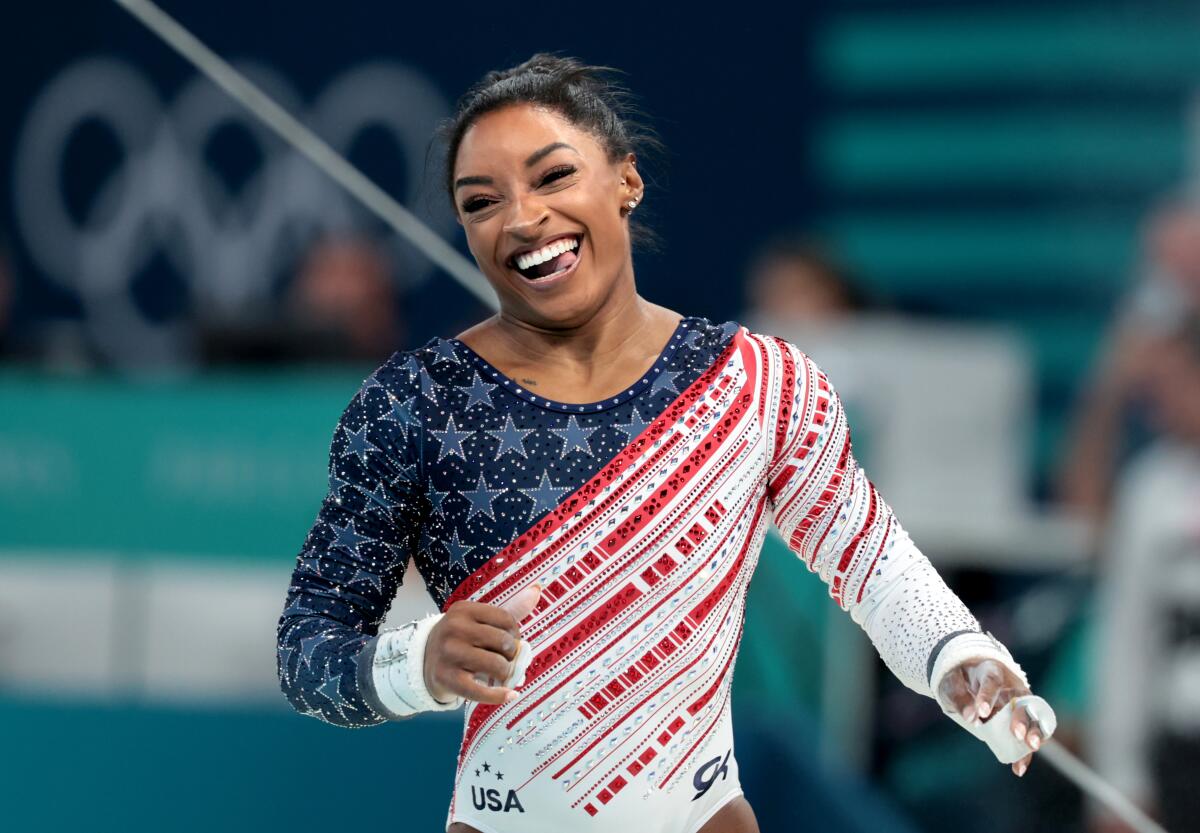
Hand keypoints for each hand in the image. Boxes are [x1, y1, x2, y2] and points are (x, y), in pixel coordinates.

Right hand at [423, 584, 541, 704]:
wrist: (425, 660)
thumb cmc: (461, 639)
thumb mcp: (479, 620)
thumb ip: (510, 608)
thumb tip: (537, 589)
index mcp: (464, 610)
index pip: (506, 619)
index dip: (515, 633)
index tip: (510, 642)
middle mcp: (454, 628)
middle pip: (503, 642)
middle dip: (511, 655)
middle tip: (505, 660)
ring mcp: (449, 654)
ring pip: (496, 665)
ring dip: (505, 673)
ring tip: (500, 674)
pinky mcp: (447, 679)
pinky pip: (481, 691)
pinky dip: (499, 695)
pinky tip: (509, 695)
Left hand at [937, 657, 1043, 775]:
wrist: (967, 676)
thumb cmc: (959, 679)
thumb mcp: (951, 684)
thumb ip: (960, 698)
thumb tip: (971, 718)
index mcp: (991, 670)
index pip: (992, 681)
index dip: (988, 696)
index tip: (982, 713)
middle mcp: (1011, 685)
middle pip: (1022, 700)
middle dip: (1021, 718)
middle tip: (1016, 734)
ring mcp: (1019, 701)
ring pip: (1033, 716)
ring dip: (1034, 733)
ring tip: (1030, 748)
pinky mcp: (1021, 719)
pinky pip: (1027, 734)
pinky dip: (1024, 751)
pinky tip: (1018, 767)